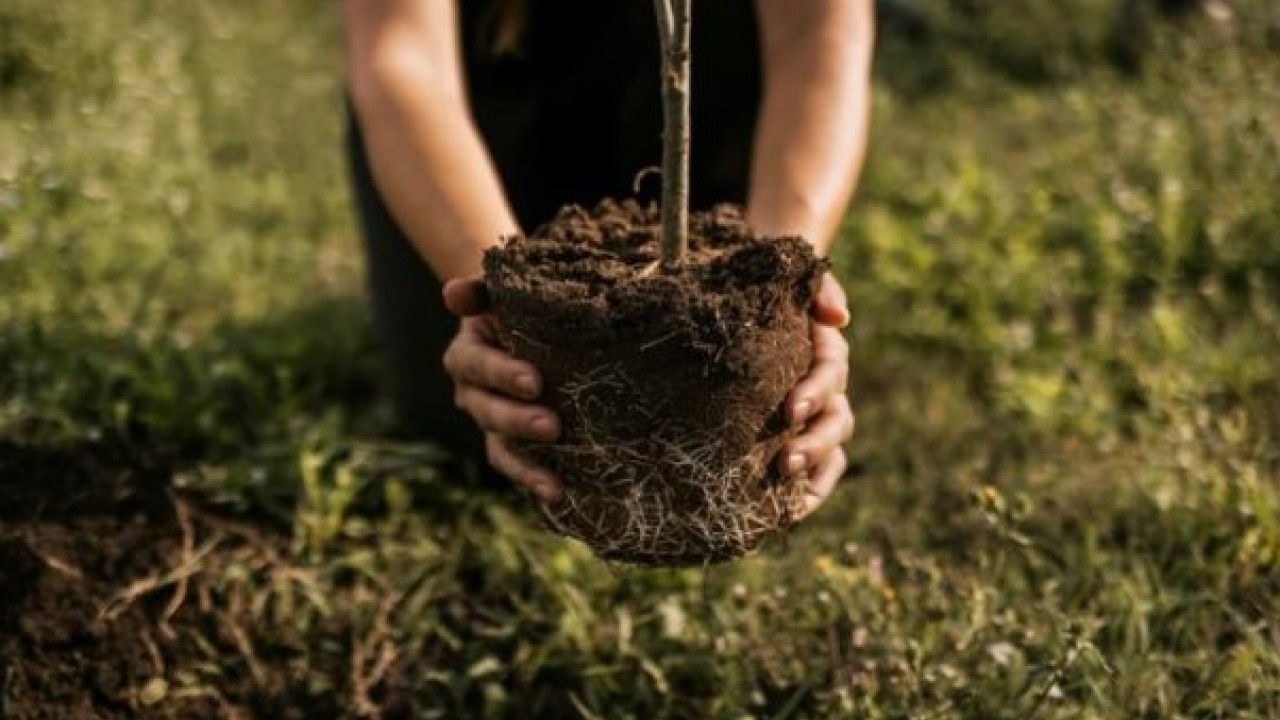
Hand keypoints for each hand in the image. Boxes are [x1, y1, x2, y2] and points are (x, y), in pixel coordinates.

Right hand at [442, 277, 563, 500]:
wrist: (525, 326)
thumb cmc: (517, 306)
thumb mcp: (499, 292)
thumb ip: (479, 291)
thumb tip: (453, 294)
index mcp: (466, 354)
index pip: (479, 365)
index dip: (503, 375)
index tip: (535, 382)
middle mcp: (473, 393)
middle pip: (489, 412)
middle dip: (519, 422)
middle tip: (553, 426)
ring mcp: (491, 422)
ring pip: (501, 449)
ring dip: (525, 467)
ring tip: (553, 484)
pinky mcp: (512, 443)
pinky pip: (518, 467)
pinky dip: (534, 483)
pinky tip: (560, 497)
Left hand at [778, 273, 854, 517]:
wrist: (745, 301)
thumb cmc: (765, 290)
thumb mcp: (793, 279)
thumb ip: (817, 287)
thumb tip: (838, 318)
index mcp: (823, 350)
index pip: (830, 372)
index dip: (816, 391)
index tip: (791, 409)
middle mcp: (825, 387)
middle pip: (836, 419)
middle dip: (815, 443)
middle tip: (787, 461)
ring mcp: (815, 415)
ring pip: (831, 449)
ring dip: (814, 469)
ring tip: (787, 487)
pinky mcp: (798, 437)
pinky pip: (816, 471)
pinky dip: (809, 492)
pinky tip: (789, 513)